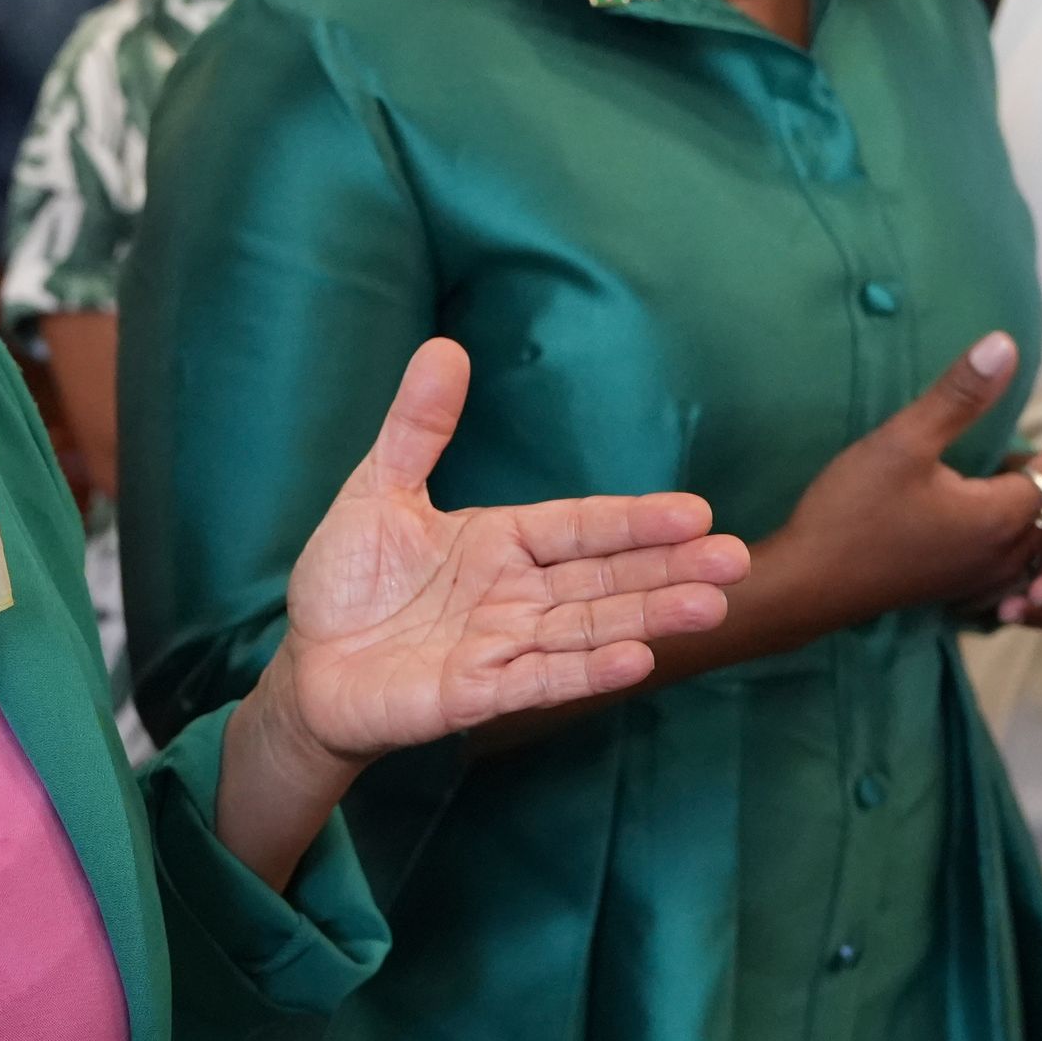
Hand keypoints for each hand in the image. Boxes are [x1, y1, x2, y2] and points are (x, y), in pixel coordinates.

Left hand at [212, 338, 747, 878]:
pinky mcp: (474, 694)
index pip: (582, 528)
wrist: (305, 667)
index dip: (636, 521)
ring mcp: (501, 647)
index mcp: (503, 543)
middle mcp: (516, 596)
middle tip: (736, 561)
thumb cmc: (348, 581)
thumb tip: (444, 346)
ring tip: (710, 607)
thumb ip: (418, 427)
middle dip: (669, 572)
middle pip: (604, 580)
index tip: (698, 512)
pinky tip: (637, 660)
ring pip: (588, 630)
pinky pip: (538, 680)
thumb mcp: (379, 490)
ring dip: (649, 619)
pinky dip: (586, 671)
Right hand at [743, 336, 1041, 643]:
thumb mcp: (903, 443)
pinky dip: (1030, 510)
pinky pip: (1020, 544)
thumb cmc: (851, 514)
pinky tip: (1009, 489)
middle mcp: (1009, 553)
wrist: (807, 588)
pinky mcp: (966, 581)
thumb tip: (1005, 344)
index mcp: (1005, 518)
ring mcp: (988, 574)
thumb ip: (959, 395)